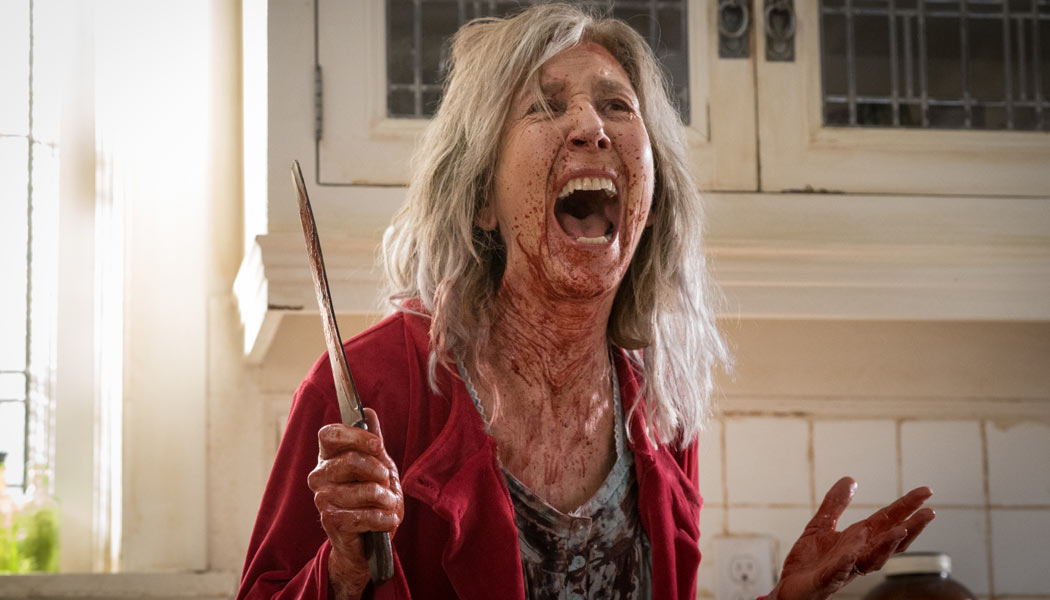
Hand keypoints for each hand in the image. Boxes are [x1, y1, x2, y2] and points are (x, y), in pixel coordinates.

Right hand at [308, 408, 402, 599]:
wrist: (370, 539)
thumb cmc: (373, 499)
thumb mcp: (378, 465)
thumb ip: (372, 441)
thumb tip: (368, 411)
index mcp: (328, 456)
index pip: (328, 434)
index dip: (355, 436)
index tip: (378, 445)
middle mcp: (319, 476)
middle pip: (350, 460)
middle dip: (378, 471)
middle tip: (386, 481)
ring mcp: (322, 499)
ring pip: (363, 490)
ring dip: (385, 498)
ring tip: (389, 503)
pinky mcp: (330, 522)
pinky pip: (364, 516)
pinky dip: (383, 518)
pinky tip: (388, 520)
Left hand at [769, 477, 934, 599]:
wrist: (789, 588)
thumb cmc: (809, 562)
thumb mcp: (821, 526)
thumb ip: (835, 504)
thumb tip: (850, 479)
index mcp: (858, 540)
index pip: (888, 521)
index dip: (907, 506)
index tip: (926, 491)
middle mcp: (858, 554)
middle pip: (890, 541)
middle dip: (911, 527)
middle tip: (929, 512)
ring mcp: (845, 568)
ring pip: (873, 559)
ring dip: (888, 545)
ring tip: (902, 529)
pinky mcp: (826, 579)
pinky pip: (839, 571)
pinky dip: (847, 562)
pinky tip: (851, 553)